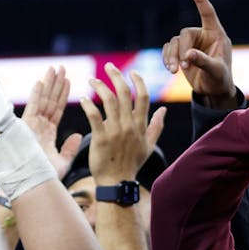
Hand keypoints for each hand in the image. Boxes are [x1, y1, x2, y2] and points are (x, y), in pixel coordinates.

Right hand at [22, 66, 82, 180]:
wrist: (31, 186)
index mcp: (47, 133)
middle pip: (49, 100)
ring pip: (42, 100)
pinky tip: (41, 81)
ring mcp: (31, 126)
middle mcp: (39, 127)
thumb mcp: (62, 162)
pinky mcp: (26, 127)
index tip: (69, 80)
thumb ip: (70, 148)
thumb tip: (79, 135)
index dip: (62, 95)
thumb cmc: (44, 178)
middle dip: (56, 84)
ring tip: (54, 69)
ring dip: (48, 84)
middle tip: (62, 67)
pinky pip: (33, 107)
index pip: (57, 109)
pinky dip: (37, 94)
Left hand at [81, 64, 167, 184]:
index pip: (142, 96)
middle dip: (116, 76)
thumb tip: (164, 109)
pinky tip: (84, 98)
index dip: (138, 81)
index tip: (131, 72)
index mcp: (141, 125)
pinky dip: (88, 104)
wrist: (117, 182)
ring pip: (108, 100)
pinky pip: (94, 115)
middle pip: (124, 93)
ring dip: (99, 86)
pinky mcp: (100, 138)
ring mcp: (115, 131)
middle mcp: (129, 125)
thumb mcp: (149, 145)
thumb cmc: (132, 164)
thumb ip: (156, 125)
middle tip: (108, 67)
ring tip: (91, 80)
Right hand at [162, 0, 236, 109]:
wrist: (213, 91)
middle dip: (180, 51)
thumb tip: (187, 55)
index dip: (200, 0)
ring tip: (173, 71)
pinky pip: (168, 49)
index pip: (207, 13)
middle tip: (182, 68)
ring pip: (174, 42)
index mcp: (216, 35)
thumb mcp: (216, 71)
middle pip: (184, 34)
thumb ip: (203, 61)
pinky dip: (167, 58)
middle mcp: (203, 35)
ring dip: (171, 57)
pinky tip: (170, 69)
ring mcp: (191, 43)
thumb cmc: (220, 79)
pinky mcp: (180, 52)